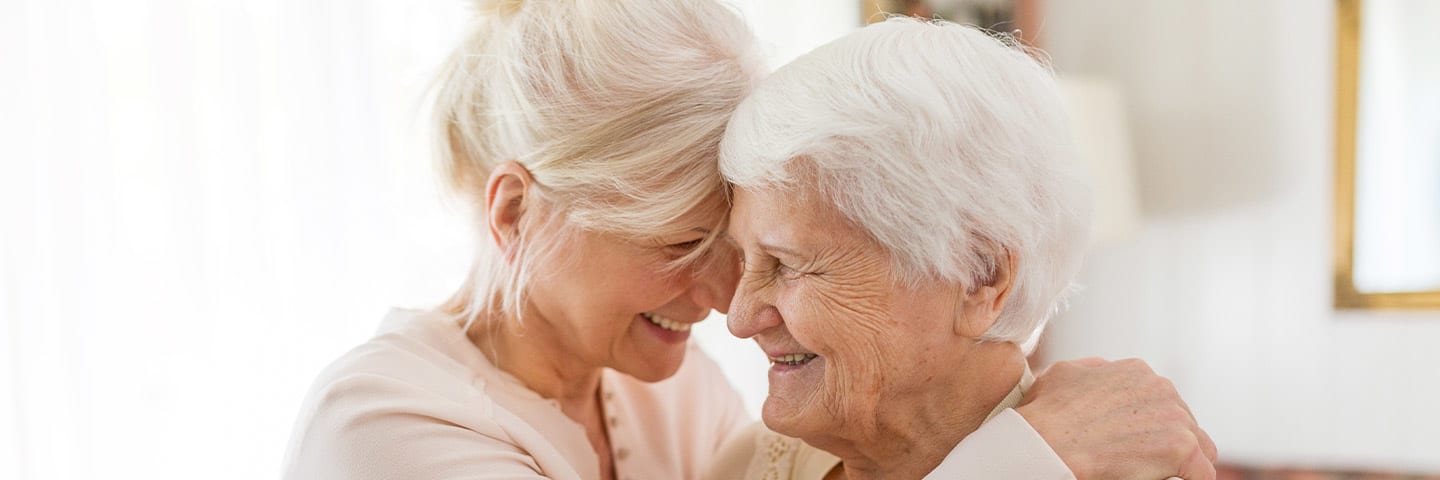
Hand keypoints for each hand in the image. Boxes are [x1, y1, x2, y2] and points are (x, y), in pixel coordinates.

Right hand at [1014, 358, 1217, 479]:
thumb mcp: (1065, 374)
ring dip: (1182, 460)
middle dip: (1167, 440)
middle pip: (1183, 421)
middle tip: (1144, 459)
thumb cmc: (1046, 414)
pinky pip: (1202, 473)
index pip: (1161, 399)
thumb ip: (1094, 371)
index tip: (1137, 438)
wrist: (1046, 442)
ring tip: (1158, 471)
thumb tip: (1103, 372)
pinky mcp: (1182, 448)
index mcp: (1136, 371)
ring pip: (1200, 446)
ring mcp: (1175, 417)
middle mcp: (1161, 387)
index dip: (1150, 423)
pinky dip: (1193, 479)